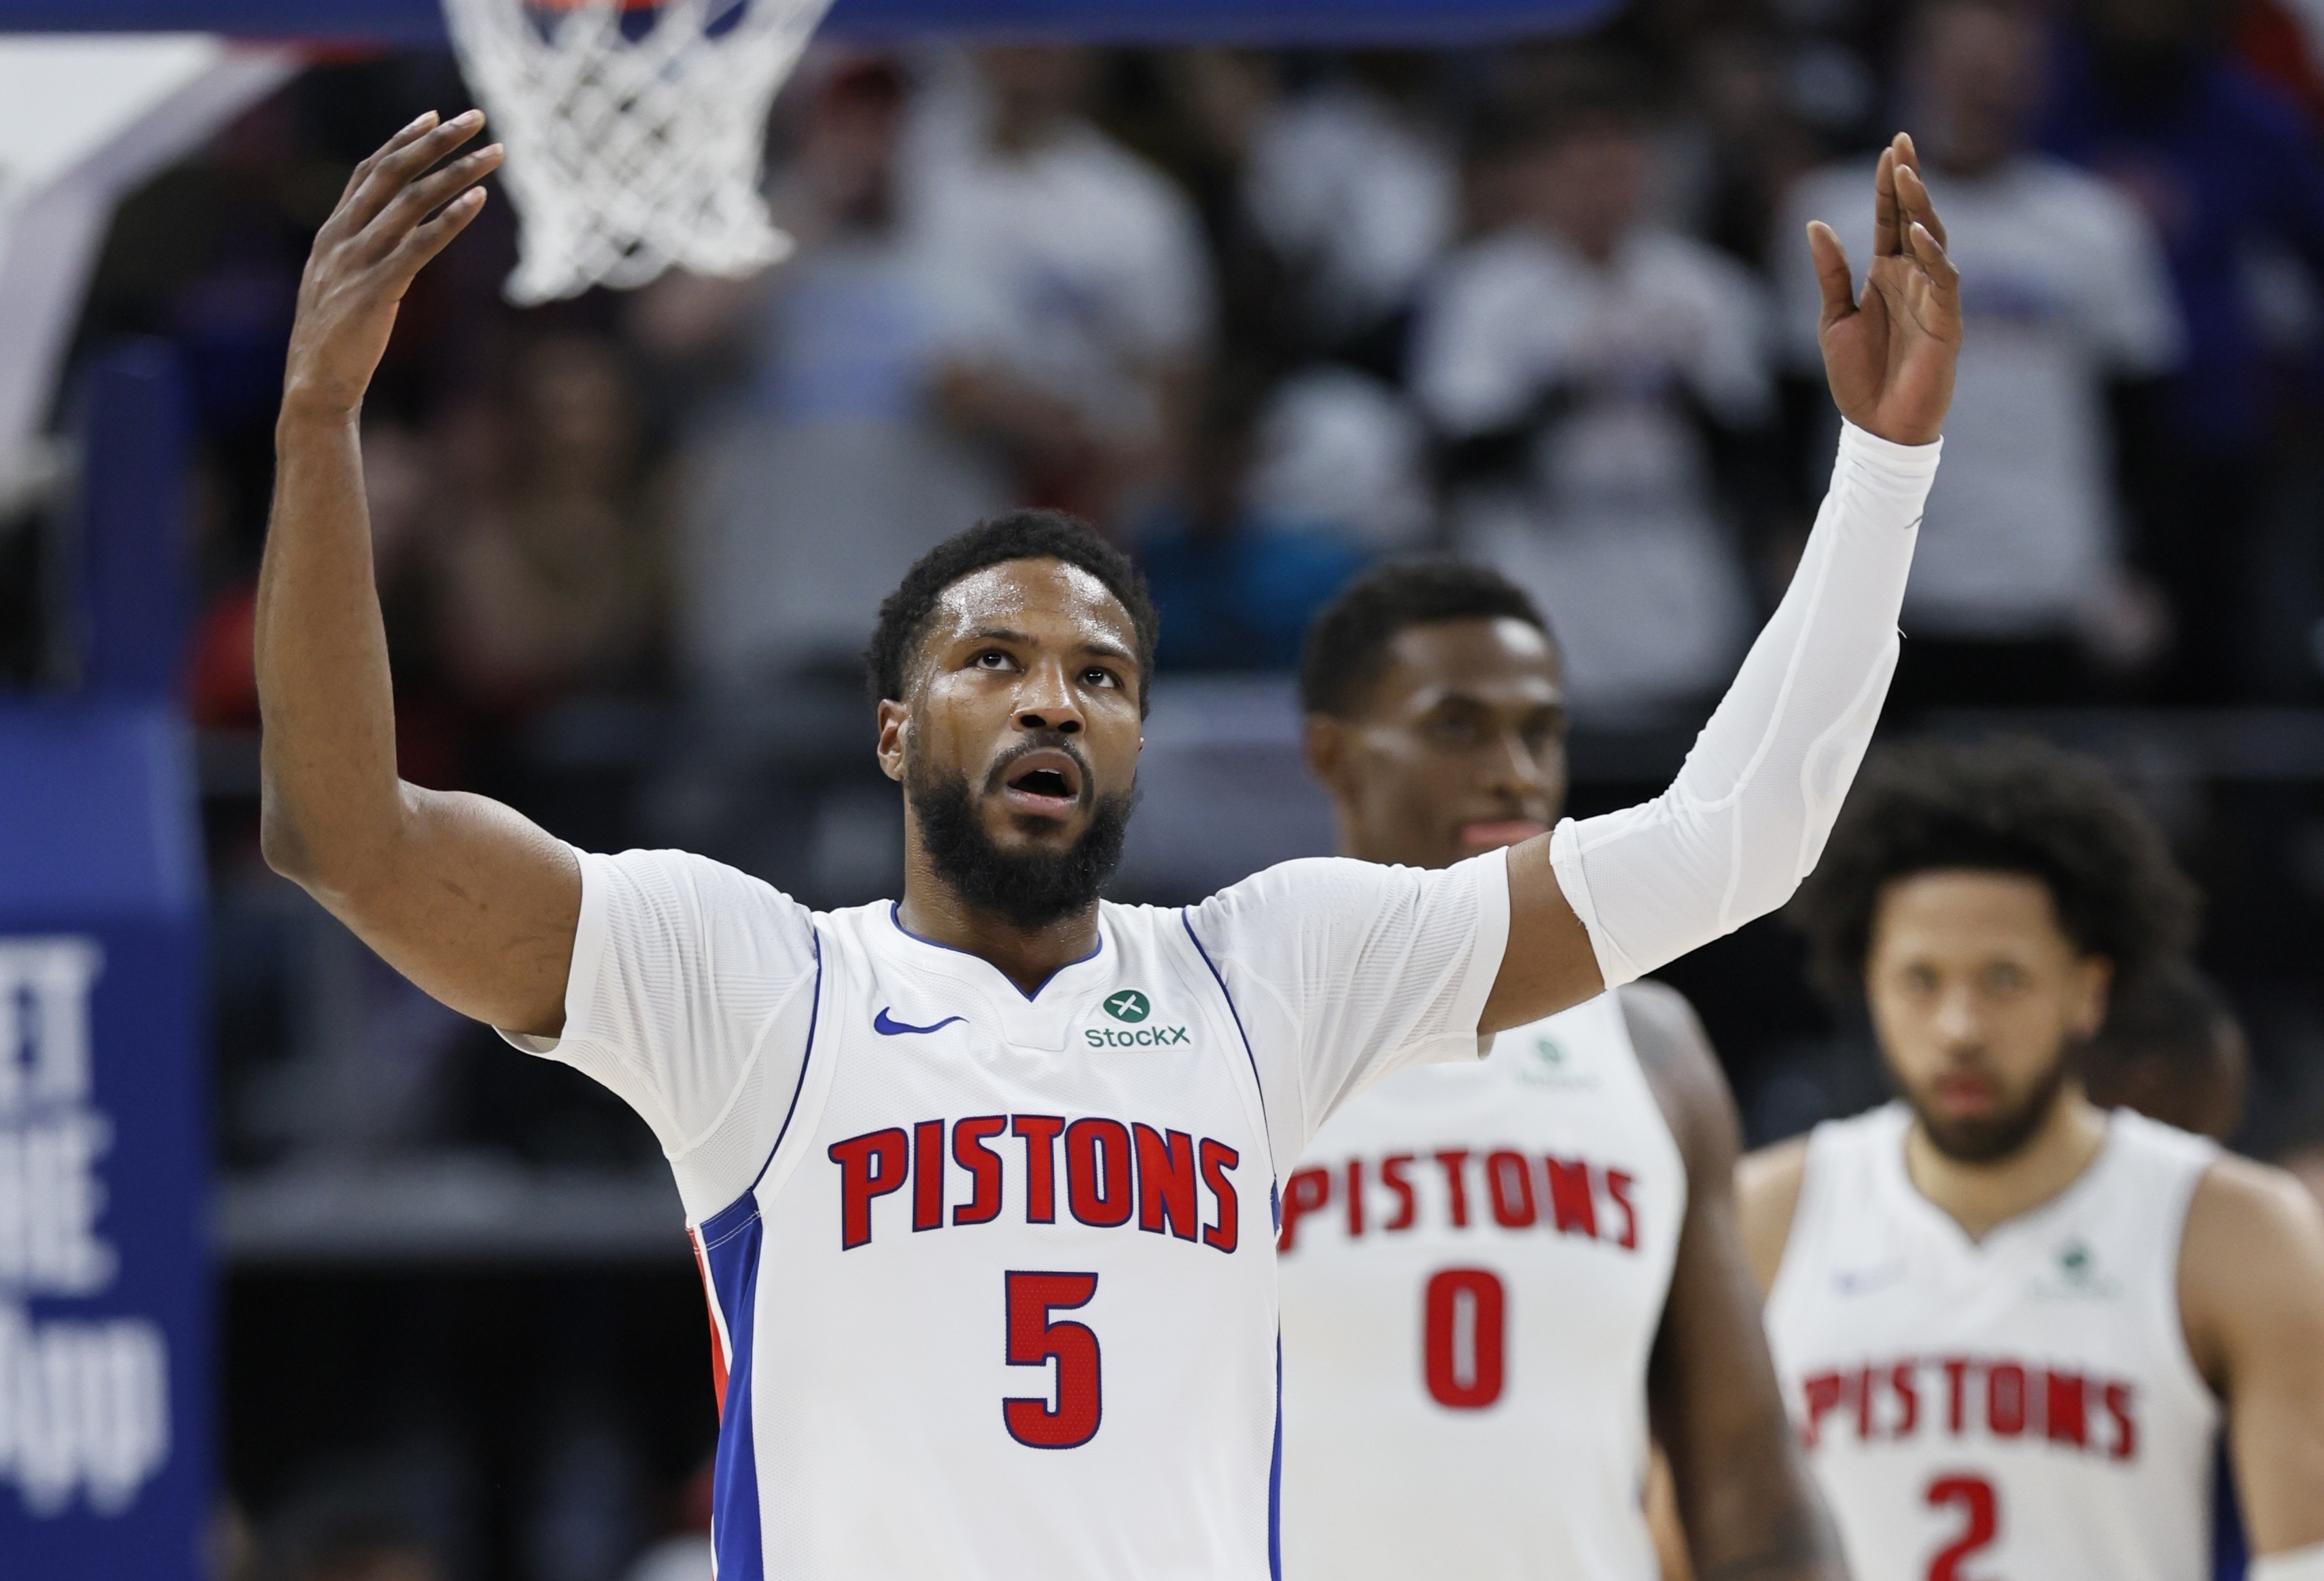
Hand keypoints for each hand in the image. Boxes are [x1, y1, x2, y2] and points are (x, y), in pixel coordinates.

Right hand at [280, 111, 502, 424]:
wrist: (313, 386)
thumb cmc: (333, 341)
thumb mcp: (337, 284)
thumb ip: (358, 253)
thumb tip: (386, 233)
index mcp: (332, 232)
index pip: (370, 170)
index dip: (403, 140)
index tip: (435, 115)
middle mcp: (343, 237)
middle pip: (394, 172)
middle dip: (437, 140)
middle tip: (477, 117)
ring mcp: (358, 261)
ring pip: (412, 201)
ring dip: (457, 171)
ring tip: (495, 152)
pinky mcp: (377, 290)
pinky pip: (419, 245)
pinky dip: (451, 218)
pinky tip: (479, 199)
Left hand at [1808, 132, 1960, 446]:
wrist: (1877, 428)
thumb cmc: (1857, 377)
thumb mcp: (1833, 319)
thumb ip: (1831, 274)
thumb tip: (1815, 224)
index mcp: (1885, 275)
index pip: (1889, 219)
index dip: (1889, 185)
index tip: (1889, 147)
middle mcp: (1912, 279)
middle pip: (1914, 219)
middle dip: (1909, 182)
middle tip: (1901, 145)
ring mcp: (1932, 297)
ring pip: (1933, 241)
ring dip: (1920, 208)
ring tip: (1906, 175)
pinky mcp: (1946, 321)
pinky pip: (1943, 280)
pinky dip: (1932, 255)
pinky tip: (1918, 233)